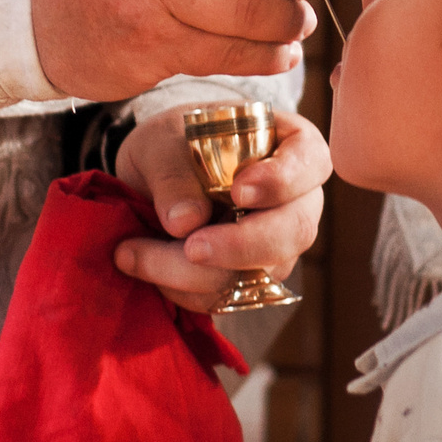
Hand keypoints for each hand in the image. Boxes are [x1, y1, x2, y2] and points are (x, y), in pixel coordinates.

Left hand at [111, 106, 329, 313]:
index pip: (310, 162)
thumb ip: (173, 173)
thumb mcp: (162, 143)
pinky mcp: (250, 281)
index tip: (239, 190)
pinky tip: (143, 265)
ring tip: (132, 252)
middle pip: (293, 231)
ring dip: (193, 274)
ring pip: (258, 274)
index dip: (282, 180)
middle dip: (240, 246)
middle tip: (190, 246)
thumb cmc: (173, 144)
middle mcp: (296, 201)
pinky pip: (226, 298)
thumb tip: (185, 222)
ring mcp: (277, 246)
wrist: (156, 178)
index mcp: (291, 148)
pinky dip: (182, 290)